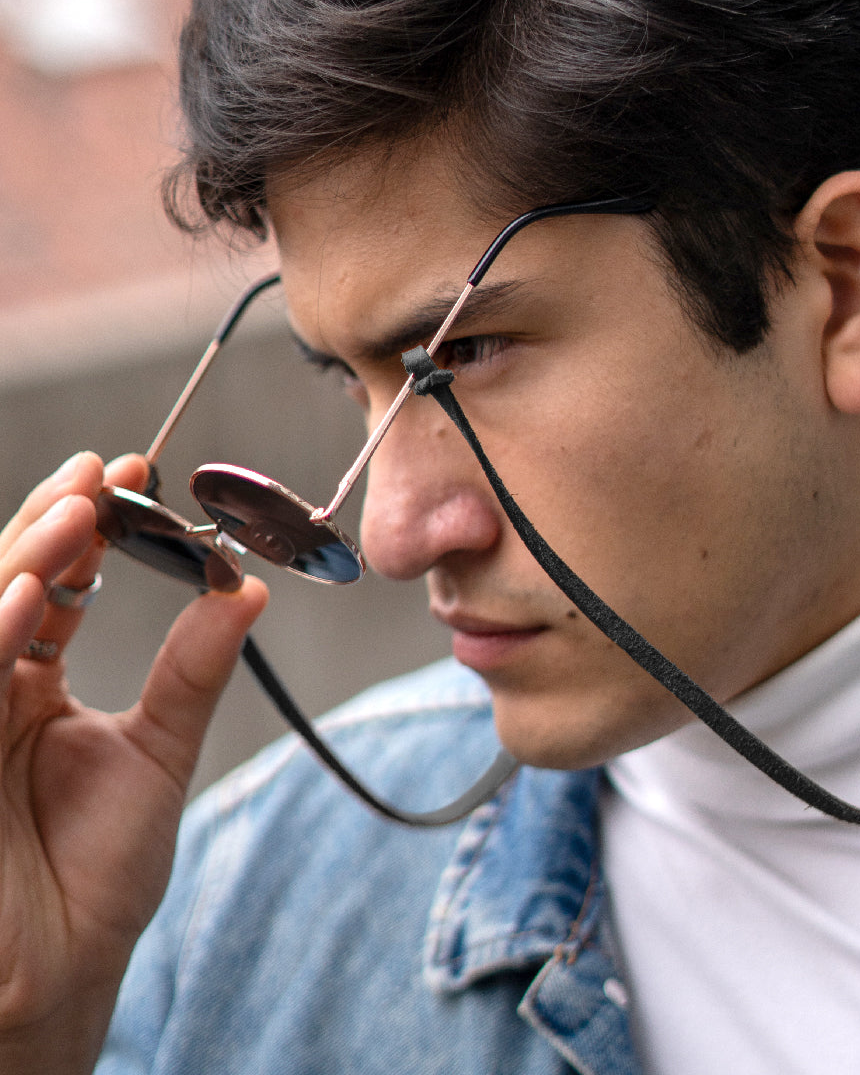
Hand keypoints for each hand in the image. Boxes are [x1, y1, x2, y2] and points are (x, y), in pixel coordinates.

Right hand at [0, 452, 267, 1072]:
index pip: (57, 583)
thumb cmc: (100, 874)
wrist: (66, 972)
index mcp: (32, 684)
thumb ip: (195, 669)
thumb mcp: (161, 751)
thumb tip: (248, 590)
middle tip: (104, 476)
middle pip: (11, 584)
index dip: (90, 527)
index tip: (136, 473)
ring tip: (77, 513)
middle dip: (53, 525)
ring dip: (23, 561)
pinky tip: (29, 596)